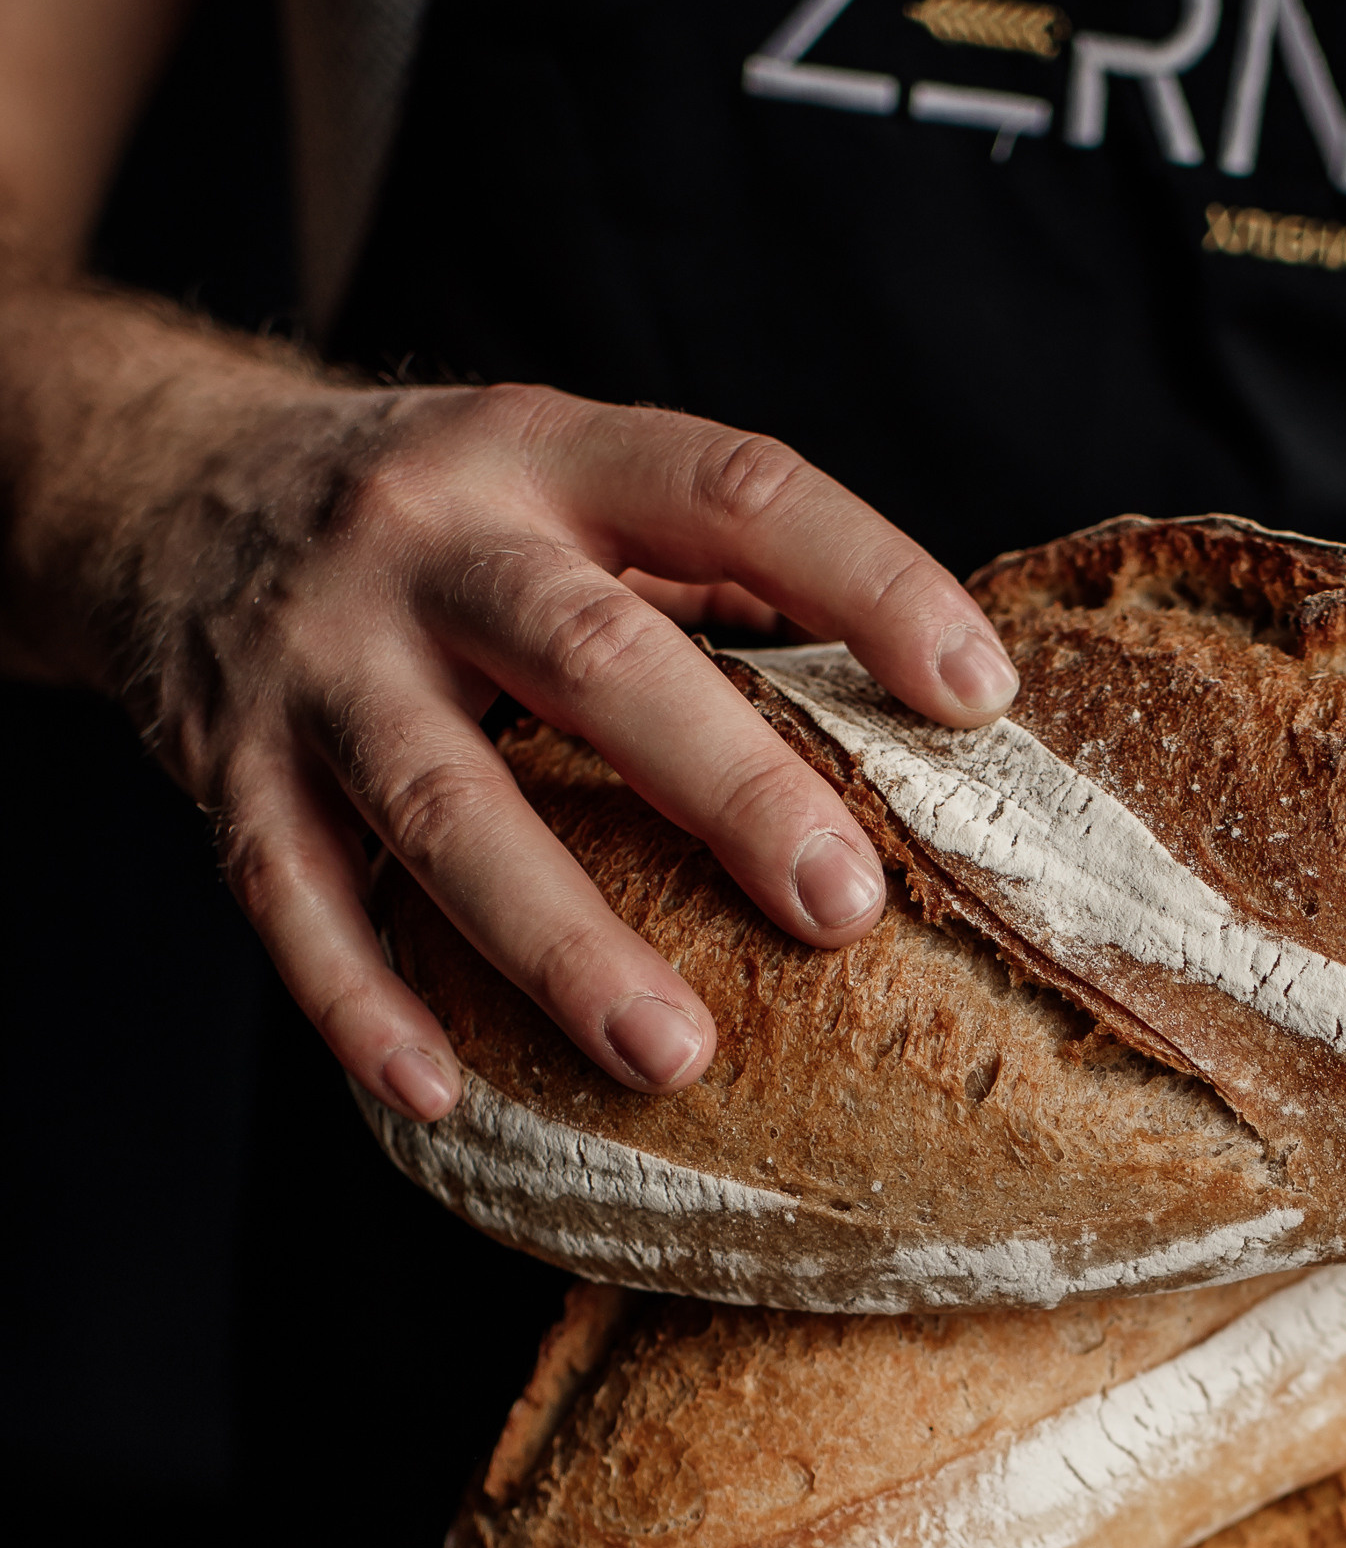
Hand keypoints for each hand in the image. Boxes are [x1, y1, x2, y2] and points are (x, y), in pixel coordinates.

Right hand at [94, 351, 1020, 1122]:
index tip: (980, 692)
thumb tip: (921, 711)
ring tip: (678, 1054)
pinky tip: (443, 1094)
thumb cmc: (443, 523)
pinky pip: (291, 900)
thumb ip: (713, 579)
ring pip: (441, 805)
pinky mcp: (226, 764)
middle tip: (846, 906)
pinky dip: (363, 1002)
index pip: (733, 487)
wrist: (163, 483)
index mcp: (548, 454)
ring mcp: (314, 658)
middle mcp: (426, 540)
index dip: (863, 577)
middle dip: (727, 783)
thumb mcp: (564, 486)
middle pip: (587, 653)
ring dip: (561, 940)